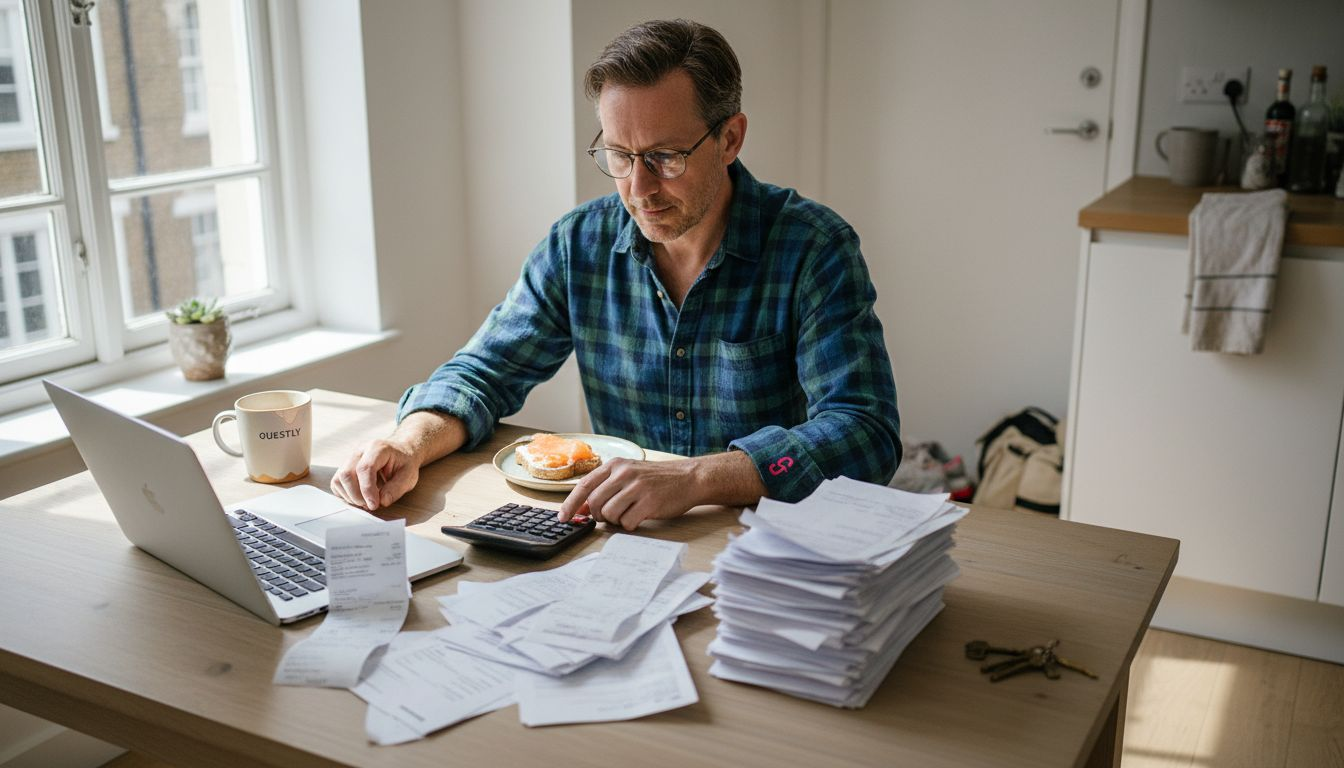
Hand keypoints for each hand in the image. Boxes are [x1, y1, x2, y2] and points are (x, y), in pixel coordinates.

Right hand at [331, 438, 420, 510]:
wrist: (401, 452)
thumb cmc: (404, 463)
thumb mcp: (409, 476)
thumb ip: (397, 488)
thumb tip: (382, 501)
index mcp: (377, 448)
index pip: (365, 468)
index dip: (367, 489)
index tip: (374, 505)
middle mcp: (360, 450)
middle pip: (347, 474)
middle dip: (357, 496)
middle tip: (371, 505)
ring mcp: (350, 458)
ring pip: (339, 479)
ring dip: (350, 496)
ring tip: (366, 502)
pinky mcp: (344, 466)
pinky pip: (337, 483)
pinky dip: (345, 494)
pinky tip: (359, 497)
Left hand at [558, 458, 699, 530]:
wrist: (689, 477)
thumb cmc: (657, 479)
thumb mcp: (629, 475)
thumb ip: (606, 487)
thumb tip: (582, 507)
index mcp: (616, 465)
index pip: (584, 485)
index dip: (571, 503)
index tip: (563, 518)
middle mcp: (624, 473)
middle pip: (595, 503)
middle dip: (598, 516)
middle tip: (610, 516)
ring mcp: (637, 487)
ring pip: (609, 514)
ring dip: (616, 521)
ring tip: (628, 514)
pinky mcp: (649, 502)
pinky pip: (627, 522)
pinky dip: (630, 525)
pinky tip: (639, 517)